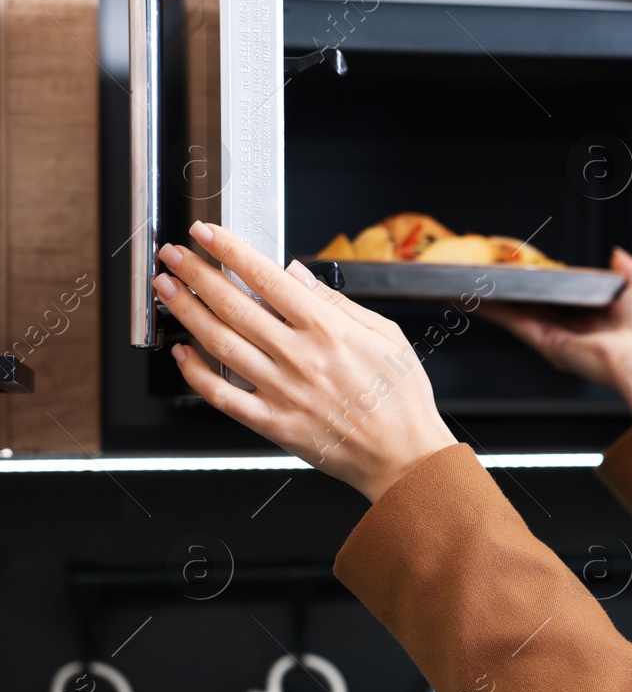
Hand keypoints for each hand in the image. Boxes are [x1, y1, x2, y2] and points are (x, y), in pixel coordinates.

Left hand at [155, 221, 458, 502]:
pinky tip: (182, 354)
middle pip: (233, 305)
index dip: (230, 251)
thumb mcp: (386, 335)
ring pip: (219, 343)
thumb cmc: (401, 399)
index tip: (208, 235)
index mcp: (328, 330)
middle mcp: (299, 357)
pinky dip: (195, 373)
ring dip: (187, 312)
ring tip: (168, 290)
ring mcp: (282, 390)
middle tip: (175, 256)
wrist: (403, 456)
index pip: (266, 278)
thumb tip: (298, 275)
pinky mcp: (272, 422)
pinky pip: (222, 395)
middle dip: (197, 274)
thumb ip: (338, 303)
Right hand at [475, 246, 631, 419]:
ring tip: (466, 283)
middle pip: (534, 305)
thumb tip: (618, 253)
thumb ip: (629, 268)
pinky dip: (491, 311)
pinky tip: (471, 299)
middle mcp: (576, 327)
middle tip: (486, 272)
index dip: (542, 282)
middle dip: (510, 289)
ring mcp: (559, 336)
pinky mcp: (548, 344)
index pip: (563, 295)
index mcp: (598, 314)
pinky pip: (514, 323)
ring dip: (491, 299)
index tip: (522, 268)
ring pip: (517, 313)